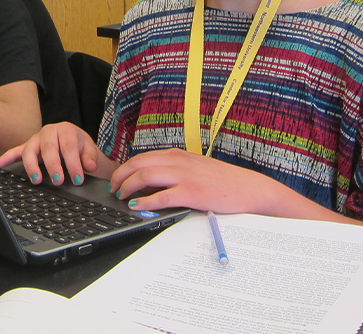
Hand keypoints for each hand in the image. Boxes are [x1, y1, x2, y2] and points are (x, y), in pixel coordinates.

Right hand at [0, 122, 111, 185]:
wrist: (74, 142)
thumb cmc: (79, 146)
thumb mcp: (88, 149)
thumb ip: (90, 157)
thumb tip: (89, 167)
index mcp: (66, 130)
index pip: (68, 146)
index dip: (73, 163)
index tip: (77, 179)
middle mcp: (49, 131)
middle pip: (48, 148)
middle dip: (53, 166)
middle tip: (59, 181)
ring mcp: (36, 139)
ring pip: (30, 150)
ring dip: (31, 166)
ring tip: (36, 180)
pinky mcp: (27, 147)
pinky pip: (15, 151)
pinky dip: (6, 157)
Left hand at [110, 148, 279, 213]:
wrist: (249, 188)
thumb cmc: (223, 181)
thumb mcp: (194, 169)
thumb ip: (173, 172)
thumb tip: (148, 183)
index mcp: (178, 155)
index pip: (142, 157)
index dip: (125, 168)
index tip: (117, 178)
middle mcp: (178, 162)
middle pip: (138, 164)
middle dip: (120, 176)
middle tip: (113, 188)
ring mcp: (184, 176)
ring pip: (144, 176)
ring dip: (127, 186)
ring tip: (121, 196)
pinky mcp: (191, 193)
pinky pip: (160, 196)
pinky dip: (144, 202)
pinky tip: (137, 206)